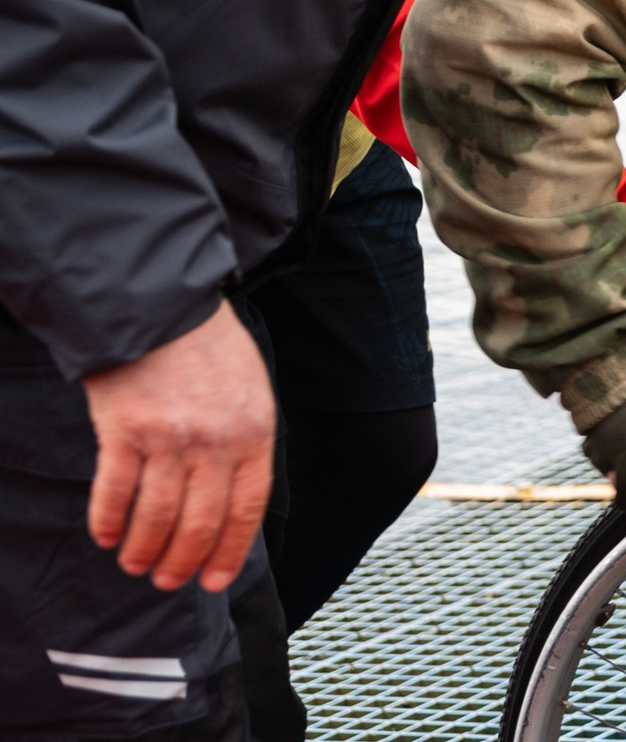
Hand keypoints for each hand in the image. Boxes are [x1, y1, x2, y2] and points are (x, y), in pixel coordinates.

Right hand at [82, 302, 274, 592]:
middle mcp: (215, 442)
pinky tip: (105, 536)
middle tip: (168, 581)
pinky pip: (114, 491)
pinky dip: (108, 521)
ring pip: (158, 515)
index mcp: (254, 433)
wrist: (164, 309)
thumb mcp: (251, 393)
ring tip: (135, 564)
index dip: (229, 551)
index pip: (247, 508)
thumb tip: (231, 503)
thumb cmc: (210, 352)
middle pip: (200, 521)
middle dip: (183, 560)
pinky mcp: (124, 431)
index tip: (213, 581)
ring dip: (144, 548)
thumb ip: (244, 444)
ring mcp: (169, 438)